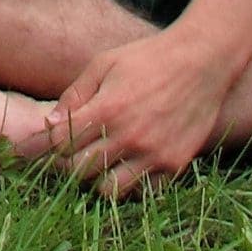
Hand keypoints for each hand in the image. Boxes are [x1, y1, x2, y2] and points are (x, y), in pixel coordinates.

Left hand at [41, 29, 232, 197]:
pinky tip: (129, 166)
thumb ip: (75, 94)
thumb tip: (51, 123)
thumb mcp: (104, 64)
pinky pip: (142, 192)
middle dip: (70, 163)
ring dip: (98, 179)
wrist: (200, 62)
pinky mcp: (173, 165)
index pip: (62, 143)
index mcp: (106, 110)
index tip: (59, 138)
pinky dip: (131, 184)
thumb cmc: (147, 58)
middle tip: (76, 153)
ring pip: (108, 190)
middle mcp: (128, 137)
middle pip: (79, 170)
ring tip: (102, 163)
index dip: (53, 142)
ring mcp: (152, 155)